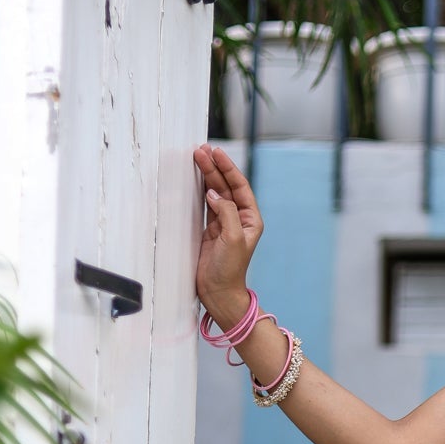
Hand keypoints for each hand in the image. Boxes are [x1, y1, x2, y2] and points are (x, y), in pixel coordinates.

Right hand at [193, 143, 263, 326]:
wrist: (218, 292)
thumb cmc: (230, 269)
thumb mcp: (233, 238)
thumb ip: (226, 212)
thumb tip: (214, 193)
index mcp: (250, 219)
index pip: (240, 186)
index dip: (228, 168)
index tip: (216, 153)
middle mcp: (239, 218)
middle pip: (226, 186)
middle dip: (214, 168)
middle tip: (200, 151)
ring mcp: (223, 223)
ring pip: (215, 192)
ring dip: (206, 175)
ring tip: (196, 157)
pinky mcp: (210, 229)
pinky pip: (205, 204)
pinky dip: (199, 190)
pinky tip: (193, 178)